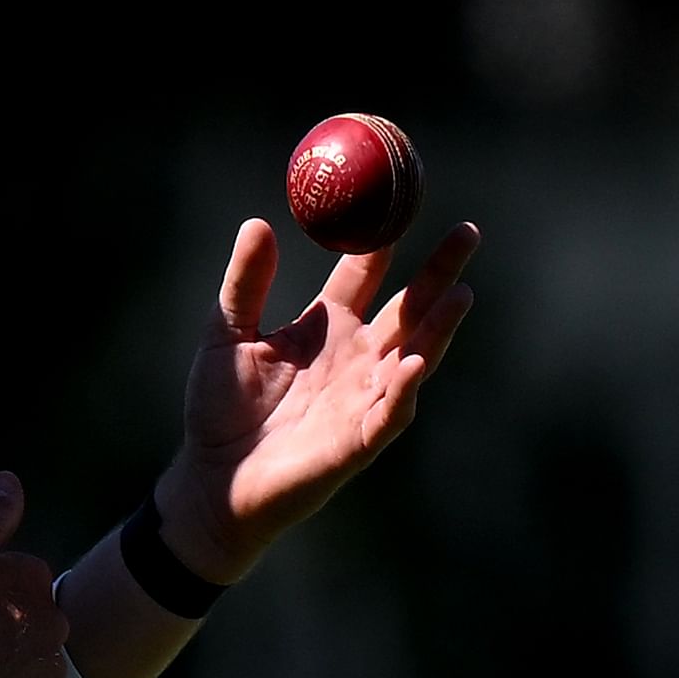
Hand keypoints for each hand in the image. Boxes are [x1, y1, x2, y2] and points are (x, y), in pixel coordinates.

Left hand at [154, 219, 480, 580]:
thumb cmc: (219, 410)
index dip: (383, 239)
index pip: (366, 275)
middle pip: (407, 309)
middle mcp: (355, 359)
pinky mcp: (355, 443)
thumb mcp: (226, 335)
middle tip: (468, 232)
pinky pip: (388, 413)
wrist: (211, 479)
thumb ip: (246, 284)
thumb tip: (258, 223)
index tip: (399, 198)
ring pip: (411, 357)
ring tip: (461, 295)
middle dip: (440, 274)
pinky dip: (402, 389)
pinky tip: (413, 362)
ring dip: (436, 329)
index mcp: (327, 328)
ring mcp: (361, 399)